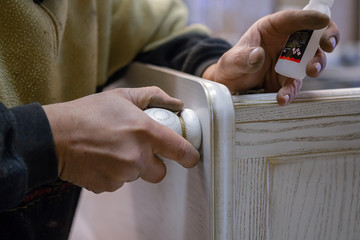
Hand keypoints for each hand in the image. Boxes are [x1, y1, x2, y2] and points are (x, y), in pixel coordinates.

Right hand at [43, 87, 199, 192]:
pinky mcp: (108, 186)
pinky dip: (114, 174)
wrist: (54, 136)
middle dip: (154, 163)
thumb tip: (176, 104)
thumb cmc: (87, 113)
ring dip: (131, 167)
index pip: (180, 151)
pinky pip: (120, 183)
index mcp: (145, 132)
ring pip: (138, 176)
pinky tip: (102, 159)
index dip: (190, 156)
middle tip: (138, 149)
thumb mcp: (122, 96)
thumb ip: (154, 97)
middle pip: (161, 172)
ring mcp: (122, 174)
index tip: (190, 157)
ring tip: (113, 149)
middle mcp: (137, 156)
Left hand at [202, 9, 339, 104]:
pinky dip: (291, 91)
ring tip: (311, 71)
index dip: (309, 18)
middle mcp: (285, 43)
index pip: (292, 19)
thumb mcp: (231, 60)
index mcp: (272, 29)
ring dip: (316, 65)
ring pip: (311, 60)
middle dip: (326, 38)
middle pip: (313, 36)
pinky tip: (283, 97)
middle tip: (328, 46)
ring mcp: (289, 63)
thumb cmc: (230, 66)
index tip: (322, 20)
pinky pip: (293, 85)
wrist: (228, 86)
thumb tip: (258, 55)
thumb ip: (243, 58)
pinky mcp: (286, 80)